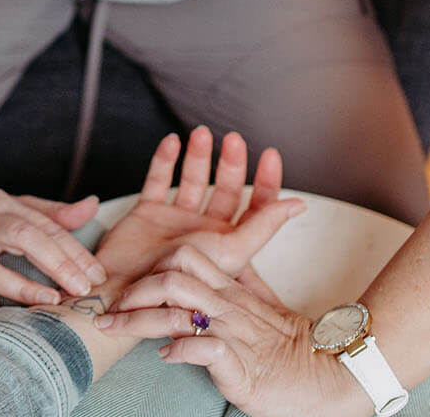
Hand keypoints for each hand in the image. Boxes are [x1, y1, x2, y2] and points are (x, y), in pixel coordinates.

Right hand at [0, 190, 107, 311]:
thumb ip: (54, 214)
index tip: (96, 276)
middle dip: (56, 263)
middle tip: (80, 289)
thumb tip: (93, 205)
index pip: (46, 227)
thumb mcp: (17, 210)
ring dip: (19, 285)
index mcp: (5, 205)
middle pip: (23, 236)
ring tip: (48, 300)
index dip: (74, 252)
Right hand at [94, 128, 303, 287]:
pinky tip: (172, 142)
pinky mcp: (147, 214)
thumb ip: (262, 226)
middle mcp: (204, 229)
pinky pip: (156, 181)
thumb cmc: (182, 283)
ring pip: (191, 180)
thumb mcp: (230, 253)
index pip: (254, 207)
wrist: (130, 295)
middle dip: (231, 163)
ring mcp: (175, 220)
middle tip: (234, 140)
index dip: (265, 181)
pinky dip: (163, 160)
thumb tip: (299, 205)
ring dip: (198, 155)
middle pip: (224, 188)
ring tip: (201, 134)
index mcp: (228, 242)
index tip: (270, 154)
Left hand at [99, 245, 366, 416]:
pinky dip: (176, 349)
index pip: (184, 256)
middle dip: (132, 288)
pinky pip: (200, 346)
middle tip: (107, 307)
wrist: (333, 377)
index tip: (125, 283)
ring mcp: (232, 331)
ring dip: (138, 317)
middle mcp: (227, 306)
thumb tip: (231, 262)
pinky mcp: (238, 363)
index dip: (150, 264)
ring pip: (176, 306)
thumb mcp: (265, 306)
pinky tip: (163, 355)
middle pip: (171, 276)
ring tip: (115, 328)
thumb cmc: (292, 347)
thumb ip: (245, 281)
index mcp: (231, 289)